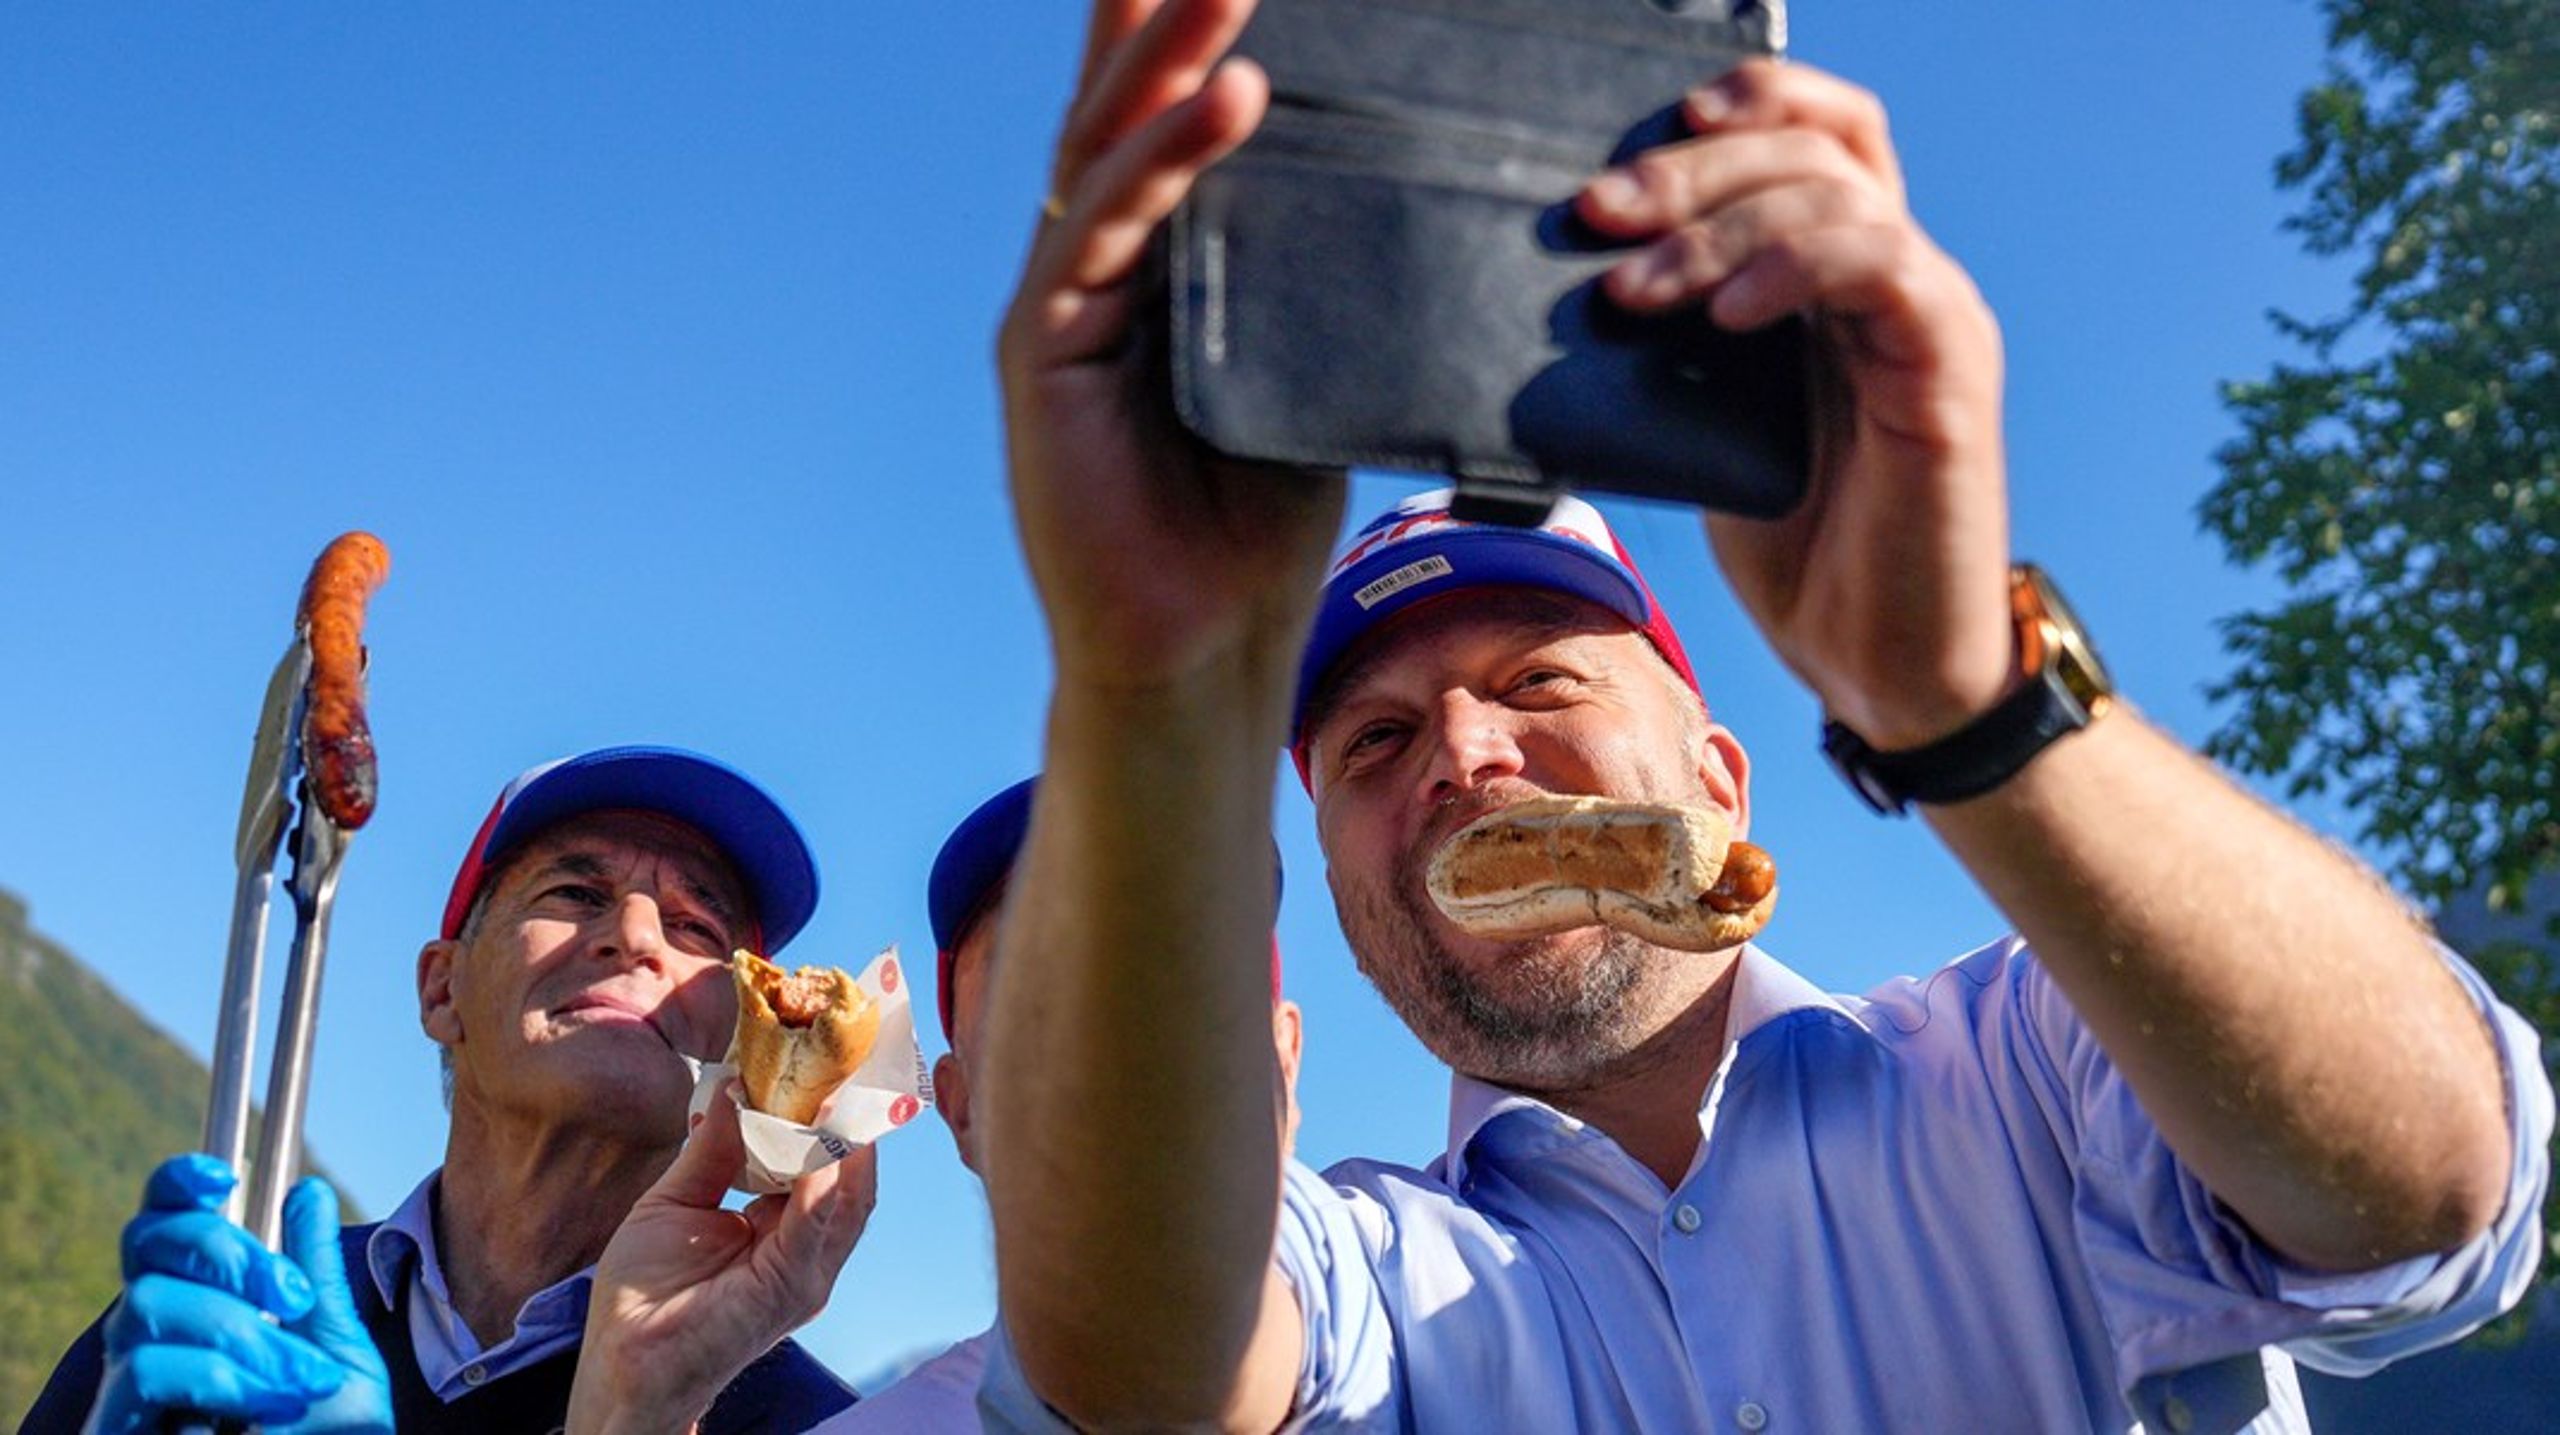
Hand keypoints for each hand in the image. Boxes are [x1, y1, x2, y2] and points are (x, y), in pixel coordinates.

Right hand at [86, 1155, 391, 1434]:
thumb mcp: (333, 1350)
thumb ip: (312, 1275)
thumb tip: (305, 1192)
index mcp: (200, 1304)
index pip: (161, 1222)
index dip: (176, 1186)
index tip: (222, 1175)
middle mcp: (153, 1336)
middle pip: (146, 1245)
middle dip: (226, 1255)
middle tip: (291, 1299)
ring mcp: (130, 1386)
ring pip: (148, 1307)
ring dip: (240, 1335)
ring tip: (298, 1383)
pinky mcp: (121, 1427)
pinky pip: (146, 1372)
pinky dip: (219, 1379)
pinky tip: (267, 1406)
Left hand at [566, 1084, 876, 1434]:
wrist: (622, 1362)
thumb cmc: (643, 1295)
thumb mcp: (676, 1200)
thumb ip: (713, 1149)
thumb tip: (737, 1086)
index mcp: (782, 1227)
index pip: (819, 1160)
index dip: (825, 1112)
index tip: (826, 1059)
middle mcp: (805, 1249)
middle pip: (848, 1173)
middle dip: (854, 1116)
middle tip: (851, 1057)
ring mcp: (806, 1271)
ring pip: (849, 1196)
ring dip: (848, 1139)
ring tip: (845, 1086)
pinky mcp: (791, 1288)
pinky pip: (818, 1227)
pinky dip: (826, 1183)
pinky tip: (825, 1143)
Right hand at [1000, 0, 1343, 694]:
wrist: (1203, 644)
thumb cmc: (1257, 516)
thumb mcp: (1306, 364)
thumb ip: (1313, 276)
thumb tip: (1398, 182)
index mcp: (1155, 266)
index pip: (1166, 124)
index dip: (1185, 37)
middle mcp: (1094, 267)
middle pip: (1125, 111)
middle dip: (1172, 20)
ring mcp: (1058, 303)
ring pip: (1105, 151)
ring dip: (1169, 61)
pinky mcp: (1039, 352)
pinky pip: (1099, 232)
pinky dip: (1160, 164)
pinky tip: (1222, 103)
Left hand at [1576, 60, 2013, 748]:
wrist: (1879, 665)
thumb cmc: (1801, 553)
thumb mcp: (1707, 430)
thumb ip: (1673, 353)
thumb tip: (1569, 302)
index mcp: (1838, 281)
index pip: (1814, 135)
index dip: (1742, 107)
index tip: (1637, 142)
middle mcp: (1893, 279)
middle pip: (1810, 148)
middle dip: (1690, 167)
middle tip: (1599, 214)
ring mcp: (1927, 316)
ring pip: (1836, 193)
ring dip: (1718, 227)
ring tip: (1635, 294)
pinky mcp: (1947, 368)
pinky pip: (1882, 266)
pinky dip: (1794, 267)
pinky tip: (1726, 314)